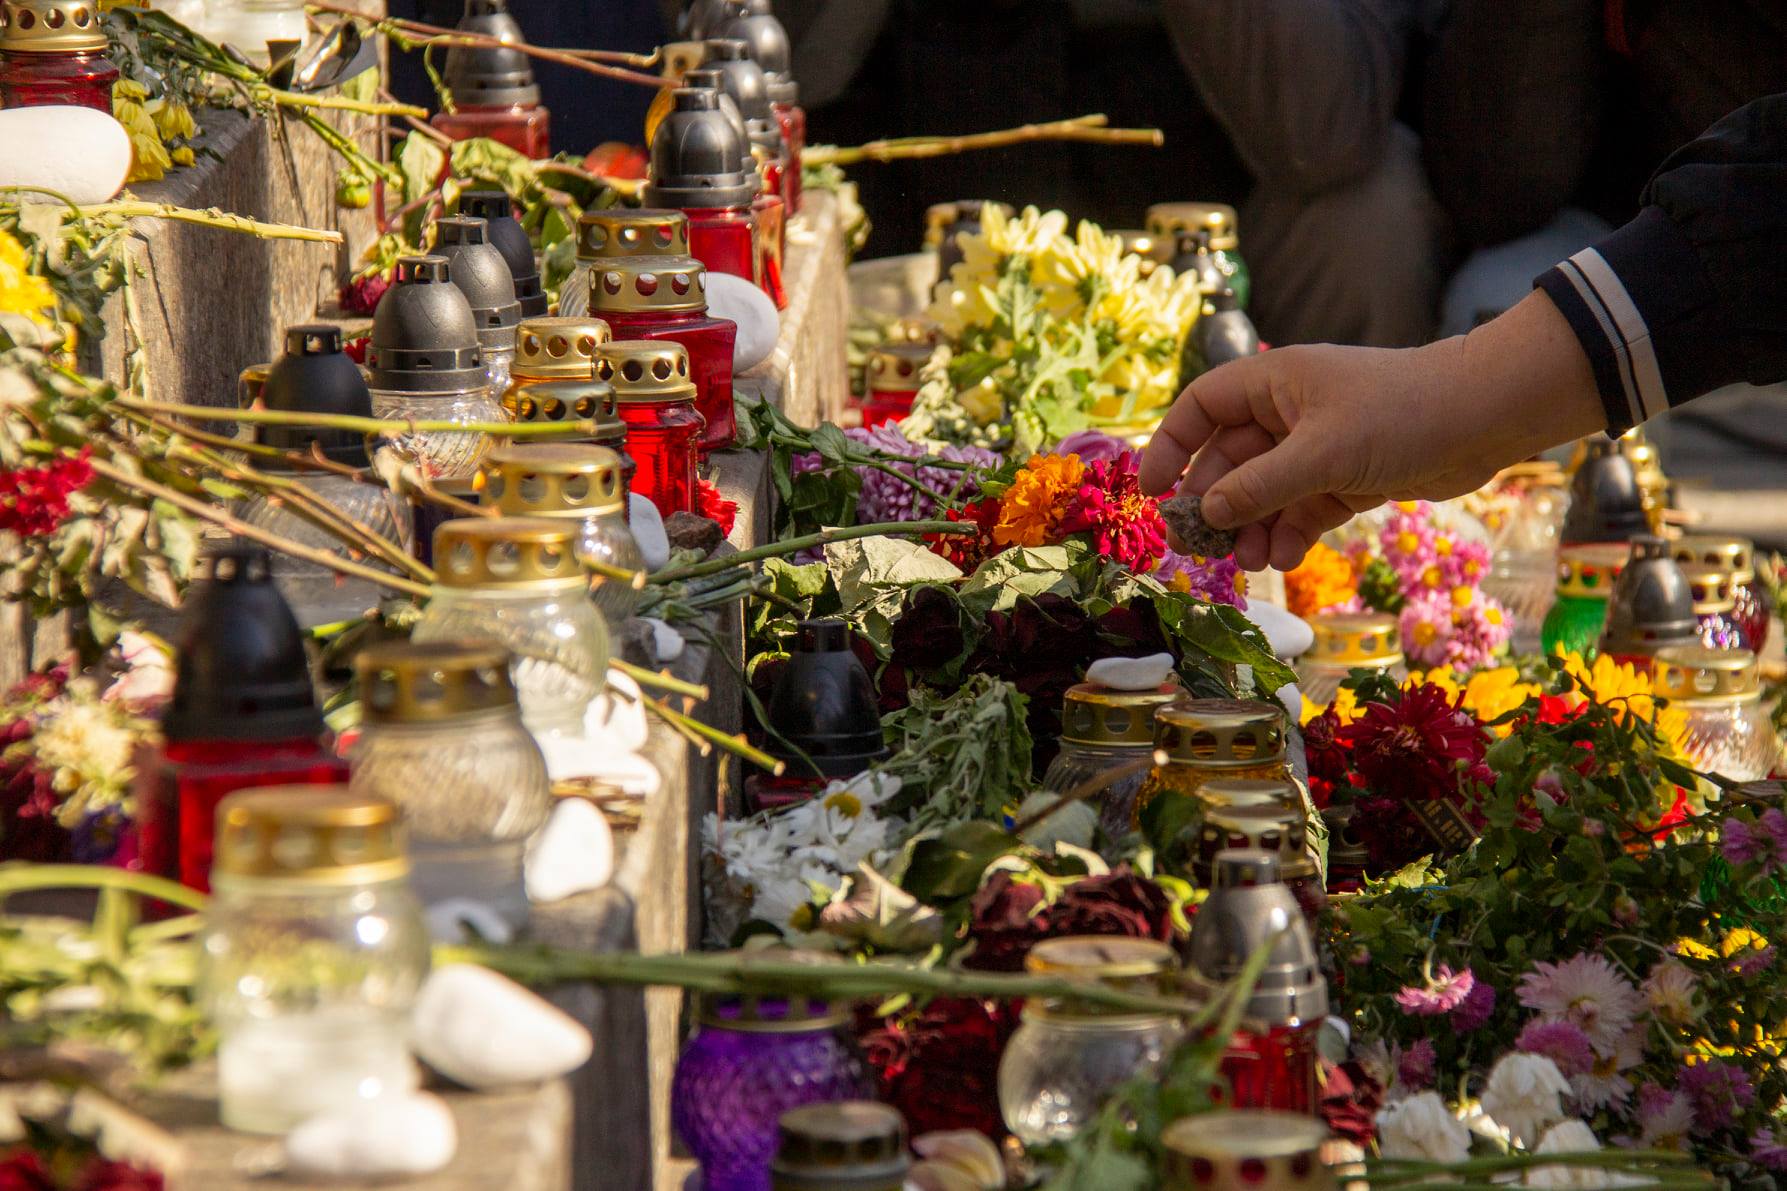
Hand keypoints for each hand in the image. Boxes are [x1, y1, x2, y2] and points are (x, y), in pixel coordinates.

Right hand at [1139, 291, 1606, 569]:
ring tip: (1247, 563)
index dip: (1171, 446)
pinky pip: (1301, 507)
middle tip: (1198, 548)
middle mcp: (1290, 411)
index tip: (1151, 491)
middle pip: (1231, 459)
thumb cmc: (1401, 414)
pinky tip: (1281, 558)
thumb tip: (1207, 514)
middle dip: (1215, 503)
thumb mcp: (1321, 453)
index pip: (1202, 408)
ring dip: (1252, 526)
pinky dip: (1289, 531)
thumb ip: (1260, 486)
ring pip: (1266, 490)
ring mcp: (1319, 445)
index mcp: (1275, 383)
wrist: (1486, 418)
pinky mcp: (1347, 475)